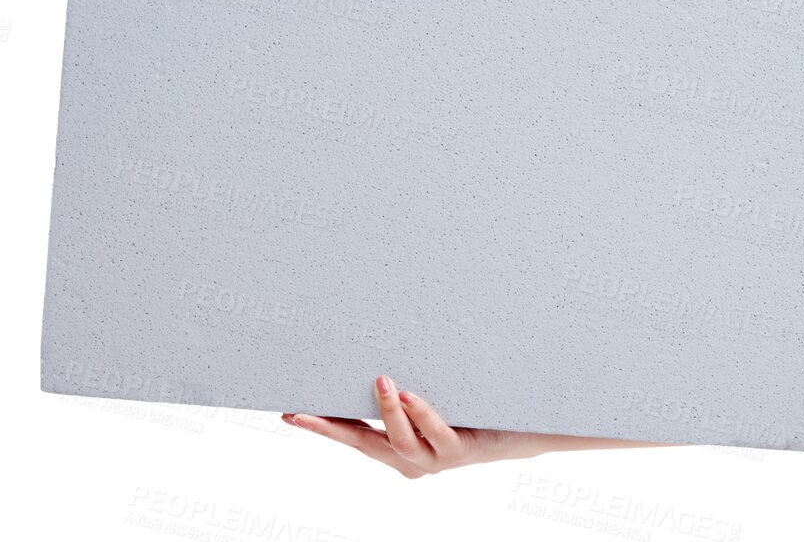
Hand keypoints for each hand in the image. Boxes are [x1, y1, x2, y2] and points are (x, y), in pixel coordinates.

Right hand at [281, 375, 535, 478]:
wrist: (515, 432)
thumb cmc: (469, 408)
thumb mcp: (430, 394)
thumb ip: (405, 384)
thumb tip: (378, 344)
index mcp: (396, 447)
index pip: (351, 435)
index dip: (320, 425)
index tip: (288, 412)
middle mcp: (409, 459)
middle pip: (362, 444)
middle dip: (329, 429)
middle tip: (300, 412)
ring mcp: (433, 458)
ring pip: (400, 440)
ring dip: (386, 411)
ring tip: (380, 380)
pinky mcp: (458, 451)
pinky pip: (436, 432)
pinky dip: (421, 413)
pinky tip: (410, 395)